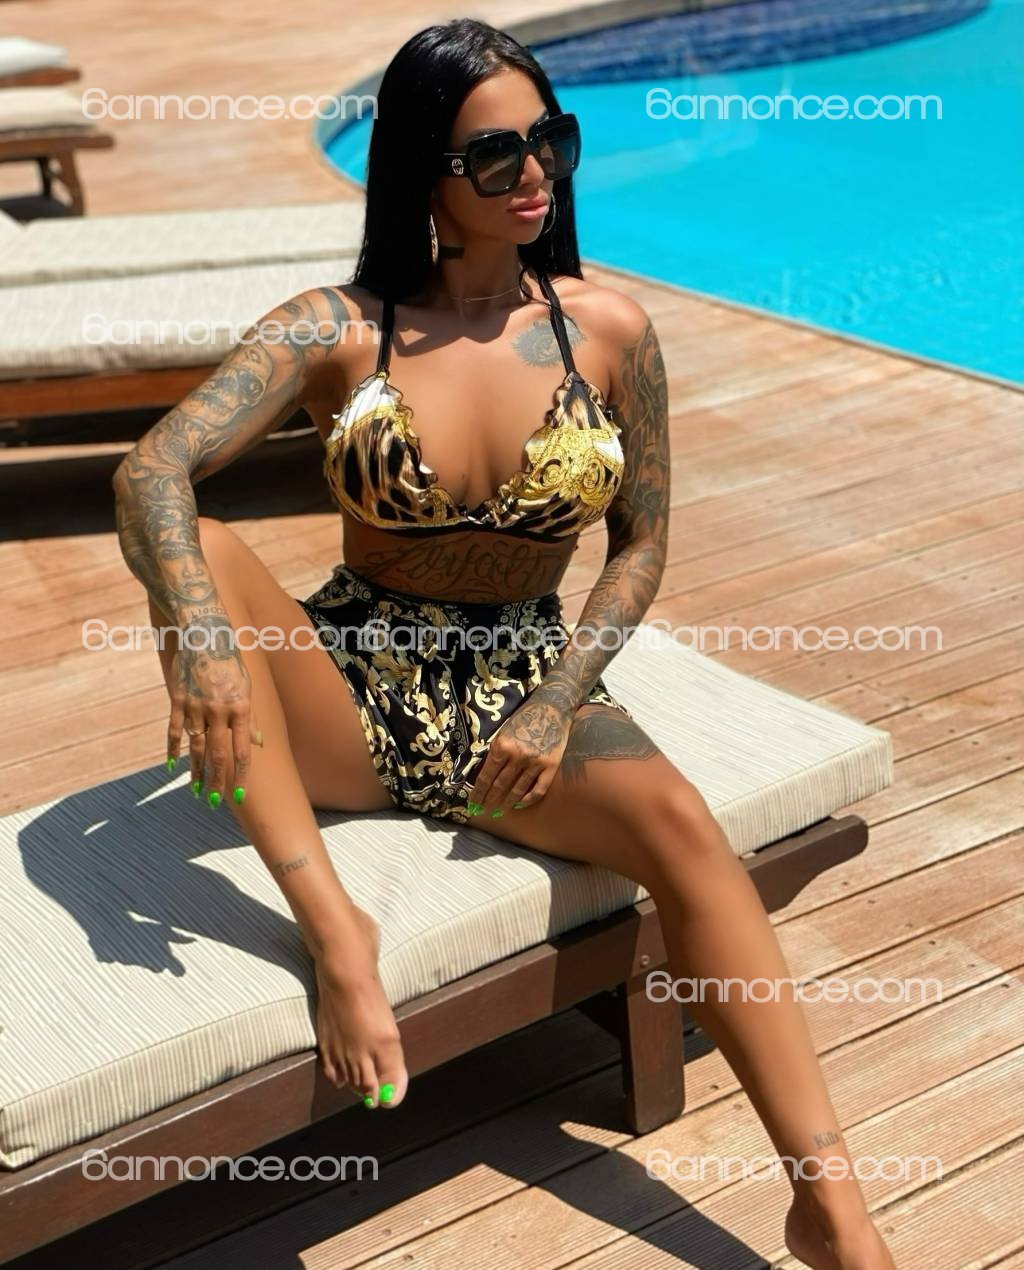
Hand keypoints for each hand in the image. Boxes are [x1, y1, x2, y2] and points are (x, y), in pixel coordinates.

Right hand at [166, 617, 259, 807]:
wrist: (204, 635)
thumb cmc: (231, 662)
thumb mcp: (248, 687)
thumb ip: (252, 718)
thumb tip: (260, 743)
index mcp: (240, 709)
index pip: (241, 751)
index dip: (240, 775)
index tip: (239, 795)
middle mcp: (219, 711)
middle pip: (218, 754)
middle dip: (217, 781)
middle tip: (214, 802)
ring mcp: (196, 706)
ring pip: (196, 747)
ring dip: (196, 771)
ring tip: (197, 790)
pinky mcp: (178, 700)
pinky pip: (175, 730)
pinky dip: (173, 749)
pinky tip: (173, 766)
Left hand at [467, 694, 571, 815]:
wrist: (552, 708)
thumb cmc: (524, 719)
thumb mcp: (503, 733)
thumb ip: (494, 753)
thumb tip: (483, 776)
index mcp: (502, 746)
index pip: (486, 777)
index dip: (478, 793)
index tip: (473, 803)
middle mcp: (517, 756)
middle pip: (499, 785)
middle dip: (489, 800)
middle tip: (484, 810)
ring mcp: (535, 762)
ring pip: (517, 790)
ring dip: (506, 802)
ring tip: (500, 810)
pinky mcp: (550, 766)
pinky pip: (538, 790)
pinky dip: (528, 800)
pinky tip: (520, 804)